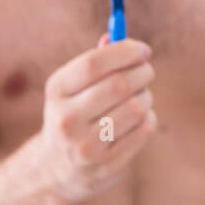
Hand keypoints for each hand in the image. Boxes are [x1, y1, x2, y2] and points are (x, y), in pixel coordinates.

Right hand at [34, 36, 157, 203]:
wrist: (56, 168)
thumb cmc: (75, 112)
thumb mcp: (74, 85)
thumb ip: (97, 60)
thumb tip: (116, 36)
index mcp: (56, 91)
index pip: (94, 64)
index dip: (125, 52)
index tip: (144, 50)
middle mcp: (66, 120)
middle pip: (118, 85)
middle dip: (142, 72)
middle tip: (147, 71)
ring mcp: (85, 146)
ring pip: (136, 108)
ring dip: (146, 97)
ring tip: (140, 98)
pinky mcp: (106, 165)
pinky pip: (143, 130)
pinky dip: (148, 119)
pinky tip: (137, 120)